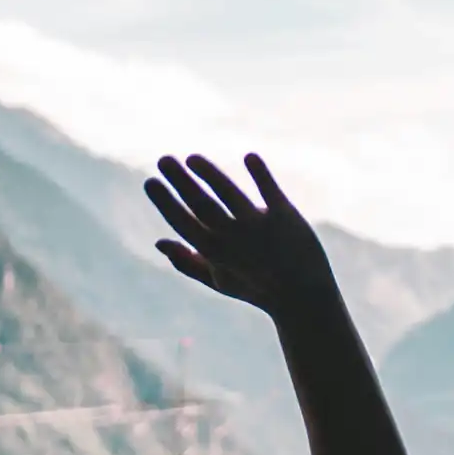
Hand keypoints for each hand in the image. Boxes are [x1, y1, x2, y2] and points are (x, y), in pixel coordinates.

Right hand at [144, 152, 339, 319]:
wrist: (303, 297)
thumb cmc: (256, 288)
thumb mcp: (219, 280)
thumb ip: (187, 262)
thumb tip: (159, 243)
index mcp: (215, 254)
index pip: (183, 223)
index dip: (165, 202)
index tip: (150, 181)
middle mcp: (235, 239)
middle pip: (202, 205)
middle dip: (180, 182)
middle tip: (163, 159)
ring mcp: (260, 227)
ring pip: (230, 194)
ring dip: (209, 173)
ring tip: (192, 158)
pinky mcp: (286, 217)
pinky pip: (270, 190)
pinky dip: (260, 174)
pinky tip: (249, 157)